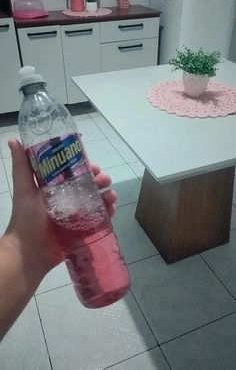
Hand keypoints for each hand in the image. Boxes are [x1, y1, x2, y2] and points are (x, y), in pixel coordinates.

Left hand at [5, 139, 116, 276]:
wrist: (30, 252)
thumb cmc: (27, 219)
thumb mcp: (24, 190)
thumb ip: (22, 167)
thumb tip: (13, 139)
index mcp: (55, 189)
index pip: (74, 173)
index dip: (85, 168)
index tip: (93, 165)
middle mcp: (67, 200)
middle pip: (88, 186)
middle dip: (99, 181)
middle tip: (104, 180)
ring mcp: (76, 215)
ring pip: (96, 201)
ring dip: (106, 195)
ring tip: (111, 195)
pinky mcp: (83, 230)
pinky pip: (99, 219)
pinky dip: (108, 212)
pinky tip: (112, 209)